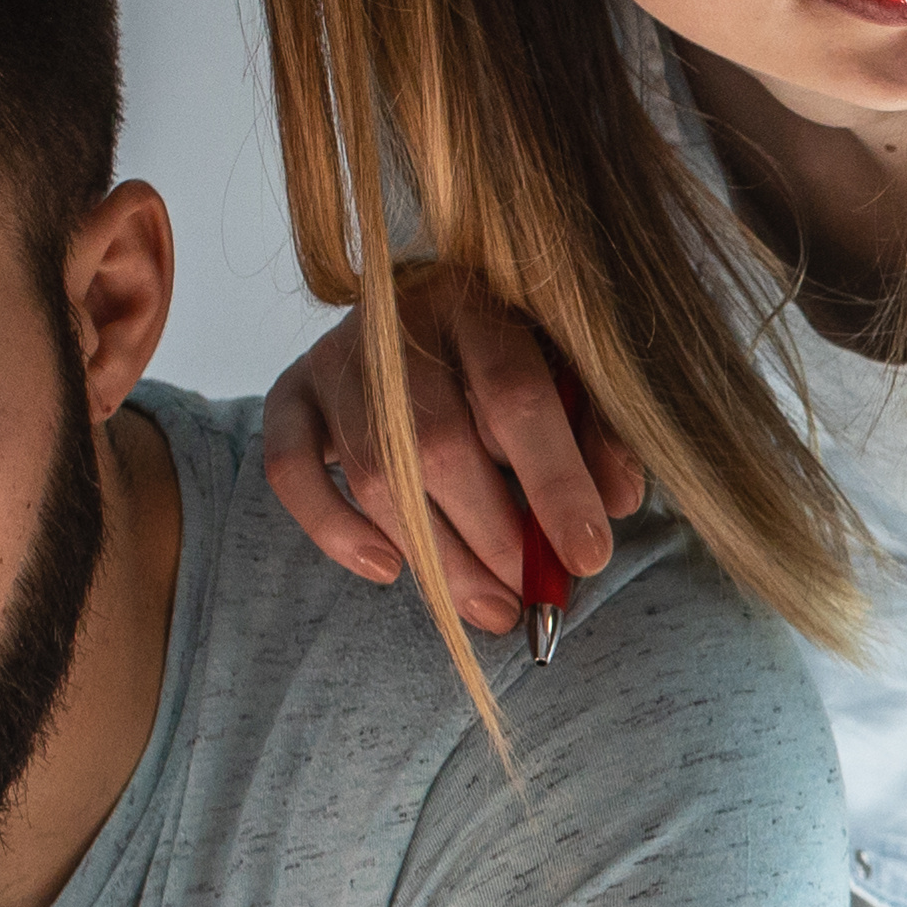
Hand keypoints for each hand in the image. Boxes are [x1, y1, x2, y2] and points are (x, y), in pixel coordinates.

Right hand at [255, 264, 641, 637]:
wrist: (422, 313)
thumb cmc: (513, 351)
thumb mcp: (571, 374)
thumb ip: (599, 431)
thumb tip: (617, 501)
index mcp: (478, 299)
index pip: (515, 395)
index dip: (555, 482)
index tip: (588, 556)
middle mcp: (396, 320)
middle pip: (438, 444)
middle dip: (493, 537)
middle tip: (532, 595)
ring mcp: (334, 357)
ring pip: (373, 473)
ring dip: (435, 557)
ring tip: (489, 607)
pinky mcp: (289, 392)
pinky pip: (289, 470)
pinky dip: (333, 529)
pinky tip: (388, 570)